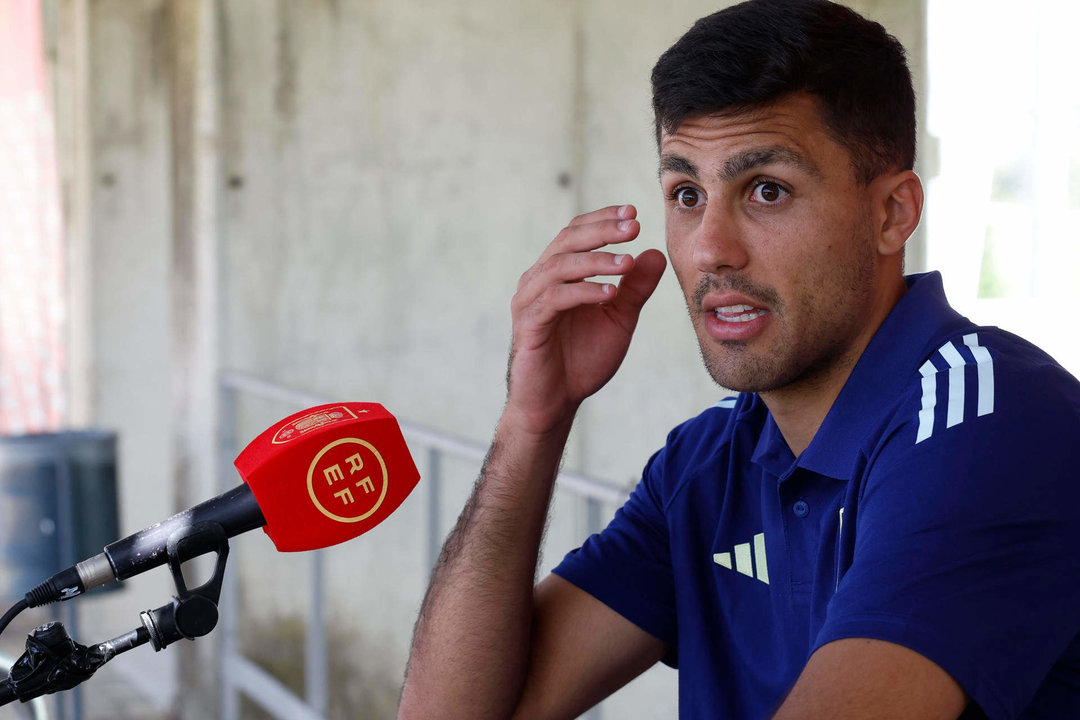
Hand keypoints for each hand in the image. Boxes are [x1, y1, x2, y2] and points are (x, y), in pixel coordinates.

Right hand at [506, 204, 666, 434]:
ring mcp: (530, 301)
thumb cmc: (582, 359)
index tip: (633, 212)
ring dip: (596, 260)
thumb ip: (635, 288)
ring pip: (560, 266)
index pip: (576, 233)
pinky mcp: (529, 325)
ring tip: (627, 261)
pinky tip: (611, 292)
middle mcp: (538, 280)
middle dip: (601, 231)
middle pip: (567, 241)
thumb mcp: (618, 319)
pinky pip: (555, 299)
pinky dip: (584, 291)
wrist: (555, 402)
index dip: (602, 219)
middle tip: (633, 226)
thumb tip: (655, 253)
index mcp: (557, 274)